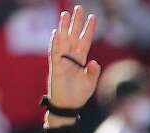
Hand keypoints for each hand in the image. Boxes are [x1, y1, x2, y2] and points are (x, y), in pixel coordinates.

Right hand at [47, 5, 100, 120]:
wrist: (69, 105)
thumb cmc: (78, 94)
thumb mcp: (90, 83)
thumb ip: (93, 72)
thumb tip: (94, 61)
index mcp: (80, 59)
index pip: (85, 40)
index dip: (88, 29)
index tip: (93, 17)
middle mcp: (71, 57)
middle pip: (73, 35)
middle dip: (75, 22)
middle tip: (77, 7)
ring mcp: (62, 60)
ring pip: (62, 40)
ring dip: (63, 27)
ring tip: (65, 14)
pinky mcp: (56, 67)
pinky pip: (55, 53)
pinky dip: (55, 43)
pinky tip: (56, 33)